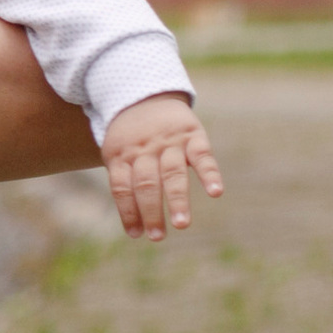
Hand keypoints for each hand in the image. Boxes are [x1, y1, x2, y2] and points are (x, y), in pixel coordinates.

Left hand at [102, 93, 224, 241]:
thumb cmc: (130, 137)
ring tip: (181, 224)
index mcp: (121, 155)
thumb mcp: (117, 152)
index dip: (128, 211)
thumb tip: (135, 224)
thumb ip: (124, 181)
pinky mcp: (192, 135)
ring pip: (172, 173)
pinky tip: (216, 192)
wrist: (145, 96)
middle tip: (158, 237)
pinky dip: (209, 174)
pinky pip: (201, 155)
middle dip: (151, 211)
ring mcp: (168, 143)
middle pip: (146, 183)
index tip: (137, 235)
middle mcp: (144, 150)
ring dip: (177, 200)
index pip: (122, 187)